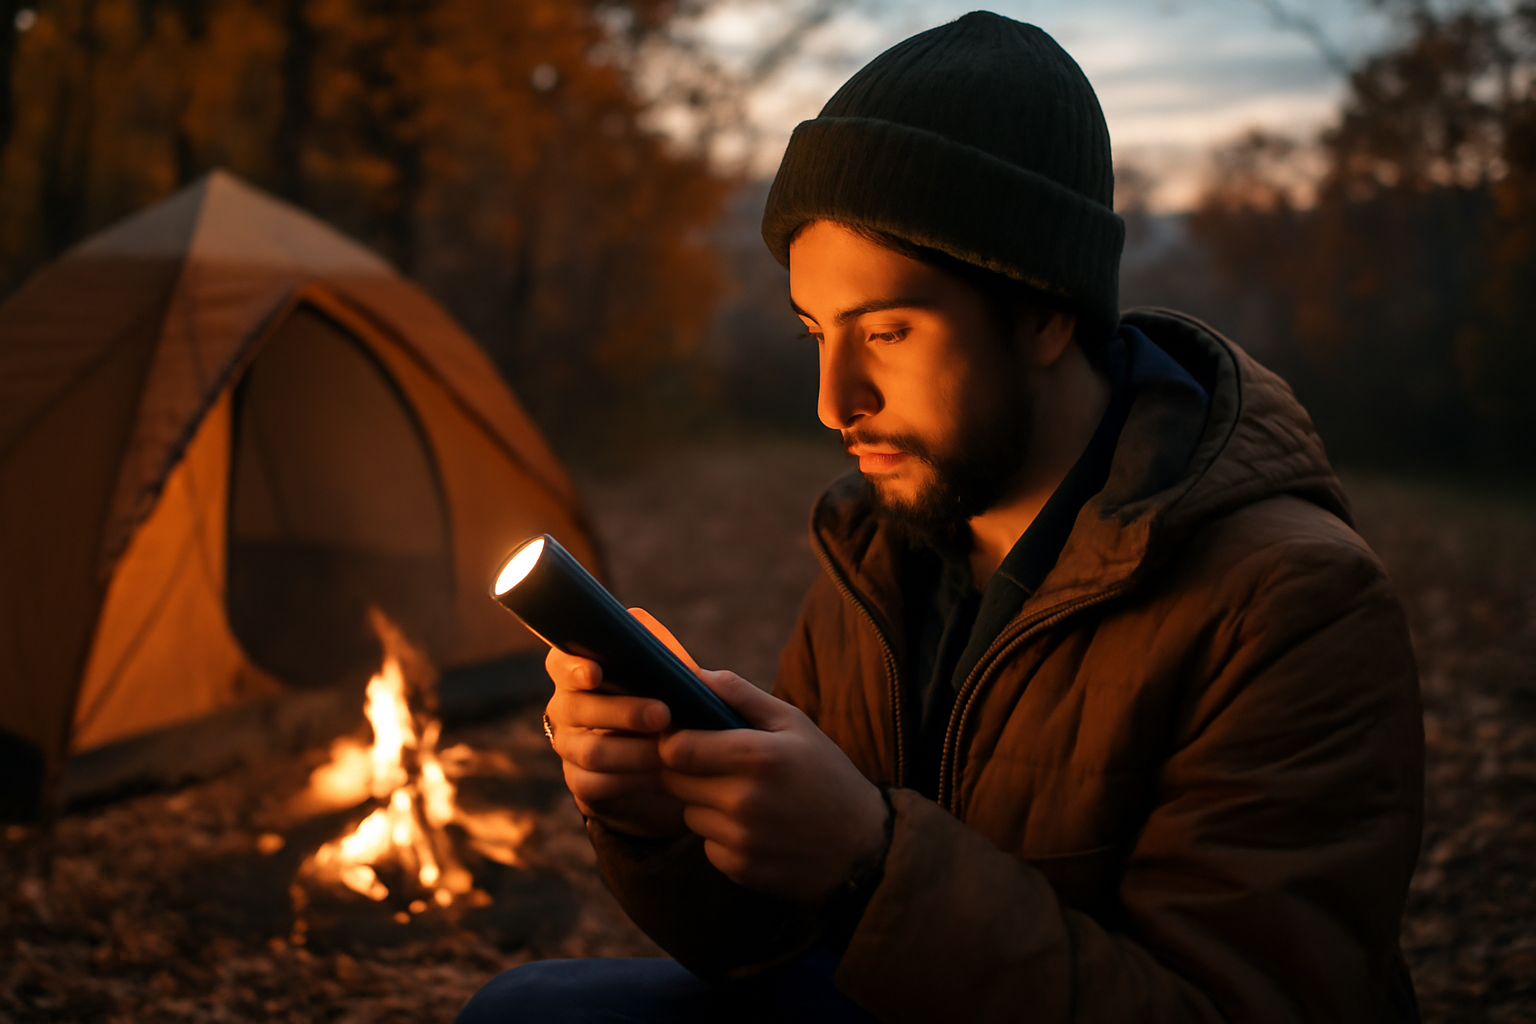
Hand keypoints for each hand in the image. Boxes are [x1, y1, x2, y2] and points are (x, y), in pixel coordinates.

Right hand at [542, 608, 692, 838]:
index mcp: (581, 669)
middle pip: (578, 707)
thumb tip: (701, 680)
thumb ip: (692, 674)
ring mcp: (568, 745)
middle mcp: (565, 705)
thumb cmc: (671, 702)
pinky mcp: (579, 781)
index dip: (574, 667)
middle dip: (623, 712)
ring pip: (590, 751)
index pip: (562, 662)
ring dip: (633, 752)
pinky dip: (629, 782)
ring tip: (667, 752)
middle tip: (662, 714)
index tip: (595, 673)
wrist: (672, 759)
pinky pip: (593, 784)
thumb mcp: (682, 681)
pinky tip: (658, 779)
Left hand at [658, 672, 889, 903]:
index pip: (678, 748)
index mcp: (758, 755)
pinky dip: (721, 835)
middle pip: (676, 781)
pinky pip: (707, 844)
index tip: (685, 737)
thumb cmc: (826, 773)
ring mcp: (742, 838)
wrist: (862, 846)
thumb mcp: (794, 723)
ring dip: (705, 805)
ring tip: (745, 799)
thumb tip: (693, 673)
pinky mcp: (740, 868)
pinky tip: (755, 828)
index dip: (674, 740)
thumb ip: (740, 694)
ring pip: (689, 814)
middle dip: (689, 772)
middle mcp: (745, 799)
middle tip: (720, 768)